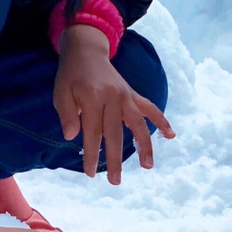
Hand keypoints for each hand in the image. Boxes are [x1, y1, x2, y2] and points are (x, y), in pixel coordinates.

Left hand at [54, 23, 174, 183]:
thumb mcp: (60, 91)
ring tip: (148, 166)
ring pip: (138, 124)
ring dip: (144, 146)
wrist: (86, 50)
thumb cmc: (71, 74)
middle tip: (115, 182)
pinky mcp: (132, 94)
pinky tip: (171, 135)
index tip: (90, 173)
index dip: (91, 154)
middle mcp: (112, 98)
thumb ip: (65, 114)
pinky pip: (149, 108)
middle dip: (115, 159)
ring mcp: (125, 96)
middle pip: (115, 134)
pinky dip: (161, 121)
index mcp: (92, 98)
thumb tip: (71, 137)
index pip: (92, 132)